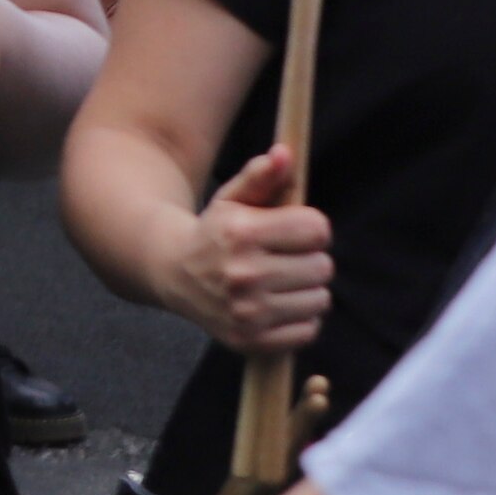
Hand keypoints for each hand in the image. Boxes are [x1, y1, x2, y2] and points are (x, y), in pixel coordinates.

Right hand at [175, 147, 333, 353]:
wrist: (172, 273)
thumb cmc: (214, 232)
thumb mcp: (233, 199)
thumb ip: (261, 176)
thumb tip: (285, 155)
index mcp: (242, 233)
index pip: (317, 229)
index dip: (310, 228)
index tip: (294, 231)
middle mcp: (243, 273)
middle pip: (323, 266)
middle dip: (309, 259)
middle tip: (284, 259)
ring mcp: (247, 311)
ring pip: (320, 299)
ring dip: (306, 291)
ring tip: (280, 283)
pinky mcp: (250, 340)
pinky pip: (308, 331)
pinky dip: (299, 320)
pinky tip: (276, 306)